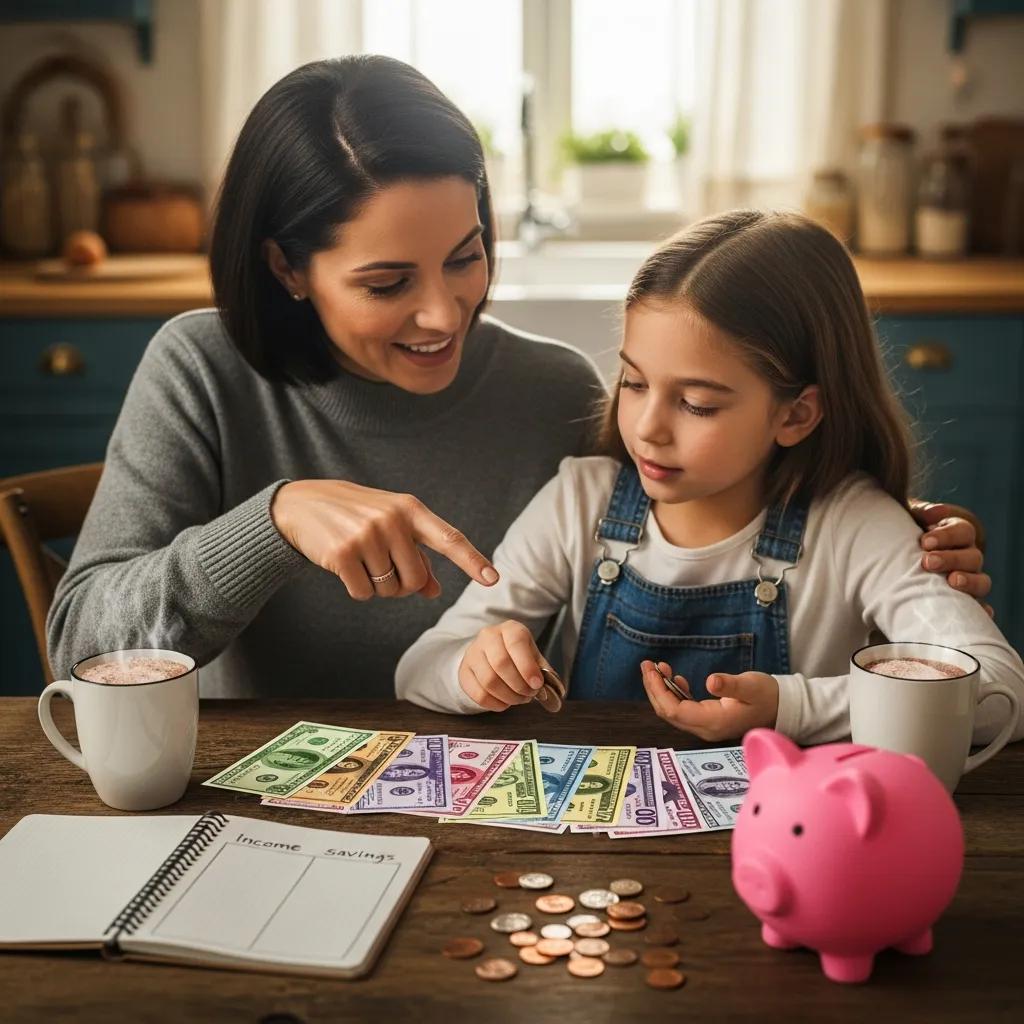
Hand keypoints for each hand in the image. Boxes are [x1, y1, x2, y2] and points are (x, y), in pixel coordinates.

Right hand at [270, 480, 498, 600]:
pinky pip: (364, 594)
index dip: (472, 561)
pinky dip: (357, 590)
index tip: (493, 578)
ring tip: (361, 559)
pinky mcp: (342, 554)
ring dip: (378, 586)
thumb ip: (417, 555)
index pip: (449, 539)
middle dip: (403, 584)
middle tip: (383, 566)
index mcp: (410, 509)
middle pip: (416, 580)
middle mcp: (392, 520)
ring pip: (389, 590)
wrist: (303, 504)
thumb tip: (435, 591)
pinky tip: (345, 566)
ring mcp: (366, 535)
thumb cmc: (356, 516)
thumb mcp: (391, 525)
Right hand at [459, 620, 545, 711]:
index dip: (527, 667)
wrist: (490, 653)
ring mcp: (473, 653)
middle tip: (529, 695)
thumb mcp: (533, 656)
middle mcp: (488, 637)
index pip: (516, 644)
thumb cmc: (516, 655)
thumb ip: (544, 672)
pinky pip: (478, 694)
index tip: (537, 684)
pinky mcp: (464, 672)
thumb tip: (556, 692)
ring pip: (489, 681)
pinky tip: (505, 702)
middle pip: (501, 664)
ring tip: (519, 699)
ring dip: (508, 696)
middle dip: (519, 685)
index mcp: (510, 629)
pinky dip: (495, 704)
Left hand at [641, 660, 778, 741]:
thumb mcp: (751, 686)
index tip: (651, 669)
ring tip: (656, 667)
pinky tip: (675, 678)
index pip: (674, 711)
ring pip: (674, 711)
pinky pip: (684, 709)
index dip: (658, 690)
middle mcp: (706, 728)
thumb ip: (731, 685)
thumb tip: (711, 682)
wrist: (784, 708)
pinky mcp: (709, 720)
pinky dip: (674, 693)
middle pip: (669, 712)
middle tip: (647, 665)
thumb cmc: (768, 696)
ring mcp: (707, 726)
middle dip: (654, 688)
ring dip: (662, 690)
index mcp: (713, 722)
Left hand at [909, 500, 992, 615]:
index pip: (963, 531)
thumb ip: (921, 512)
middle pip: (972, 557)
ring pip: (981, 581)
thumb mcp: (911, 517)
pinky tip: (980, 613)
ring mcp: (969, 578)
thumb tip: (932, 513)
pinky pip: (980, 606)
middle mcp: (968, 555)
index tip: (925, 541)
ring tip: (951, 582)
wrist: (897, 553)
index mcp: (958, 533)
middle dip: (951, 559)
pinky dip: (981, 610)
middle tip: (928, 562)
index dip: (947, 536)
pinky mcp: (965, 599)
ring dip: (968, 582)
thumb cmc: (905, 532)